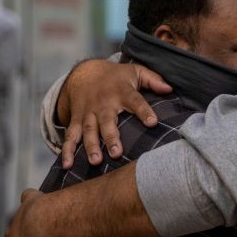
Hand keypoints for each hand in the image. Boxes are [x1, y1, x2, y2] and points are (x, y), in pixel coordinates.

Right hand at [57, 59, 171, 167]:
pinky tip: (67, 165)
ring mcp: (88, 112)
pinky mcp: (76, 119)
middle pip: (107, 121)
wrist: (85, 73)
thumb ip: (154, 80)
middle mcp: (104, 103)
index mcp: (122, 92)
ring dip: (90, 146)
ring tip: (96, 161)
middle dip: (111, 137)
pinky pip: (70, 136)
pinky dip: (67, 150)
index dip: (144, 111)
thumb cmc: (117, 76)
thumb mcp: (136, 72)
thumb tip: (169, 89)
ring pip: (88, 130)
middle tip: (117, 153)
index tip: (153, 122)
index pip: (135, 101)